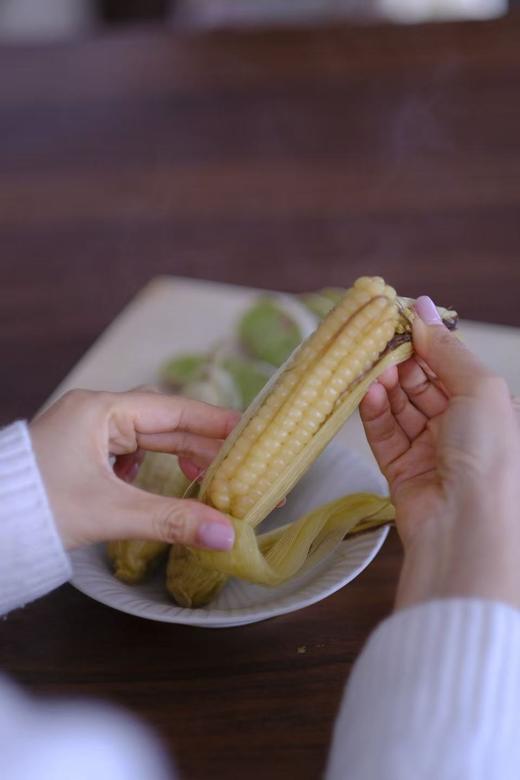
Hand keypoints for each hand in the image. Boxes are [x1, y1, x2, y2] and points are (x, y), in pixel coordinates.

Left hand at [30, 389, 239, 550]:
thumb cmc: (38, 508)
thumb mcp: (110, 512)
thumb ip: (172, 521)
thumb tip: (227, 536)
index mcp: (99, 410)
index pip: (172, 409)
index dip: (214, 420)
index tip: (250, 430)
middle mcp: (94, 413)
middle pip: (163, 422)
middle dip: (201, 444)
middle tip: (240, 464)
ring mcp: (86, 432)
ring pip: (147, 438)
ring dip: (178, 455)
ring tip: (210, 476)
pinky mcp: (80, 453)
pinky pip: (128, 451)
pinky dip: (152, 465)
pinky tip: (165, 480)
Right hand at [360, 296, 519, 609]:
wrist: (466, 525)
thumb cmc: (488, 454)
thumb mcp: (479, 388)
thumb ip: (446, 348)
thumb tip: (422, 307)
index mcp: (486, 407)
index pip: (449, 364)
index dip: (425, 341)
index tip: (397, 318)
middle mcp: (459, 427)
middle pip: (421, 383)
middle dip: (400, 360)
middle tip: (376, 340)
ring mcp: (429, 449)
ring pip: (399, 406)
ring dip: (384, 384)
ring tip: (370, 366)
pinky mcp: (400, 469)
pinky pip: (384, 432)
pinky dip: (375, 411)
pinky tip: (368, 392)